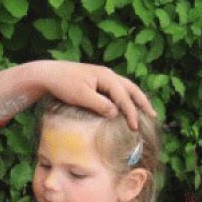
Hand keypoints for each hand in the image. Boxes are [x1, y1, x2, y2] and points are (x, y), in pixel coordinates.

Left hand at [0, 61, 154, 129]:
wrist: (48, 74)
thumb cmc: (63, 84)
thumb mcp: (81, 96)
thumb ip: (99, 104)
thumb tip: (115, 113)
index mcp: (106, 77)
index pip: (124, 96)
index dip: (131, 112)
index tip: (135, 127)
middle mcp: (108, 75)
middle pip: (131, 89)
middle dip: (142, 103)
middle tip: (153, 116)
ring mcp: (103, 77)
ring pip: (126, 88)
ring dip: (136, 99)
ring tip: (146, 111)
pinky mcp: (97, 81)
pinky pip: (117, 90)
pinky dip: (125, 98)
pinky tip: (126, 106)